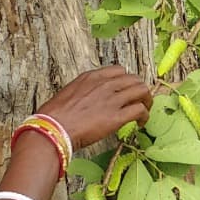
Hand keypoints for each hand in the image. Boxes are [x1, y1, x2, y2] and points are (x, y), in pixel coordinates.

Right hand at [37, 65, 152, 150]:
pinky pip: (140, 110)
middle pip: (134, 79)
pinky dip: (144, 116)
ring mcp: (112, 99)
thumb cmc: (54, 116)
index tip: (126, 91)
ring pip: (142, 91)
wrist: (52, 128)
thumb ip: (83, 93)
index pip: (119, 70)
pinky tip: (140, 123)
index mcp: (91, 77)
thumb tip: (87, 102)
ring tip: (144, 112)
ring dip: (146, 101)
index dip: (126, 81)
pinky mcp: (116, 117)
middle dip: (140, 91)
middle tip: (140, 102)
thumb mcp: (69, 94)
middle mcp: (104, 84)